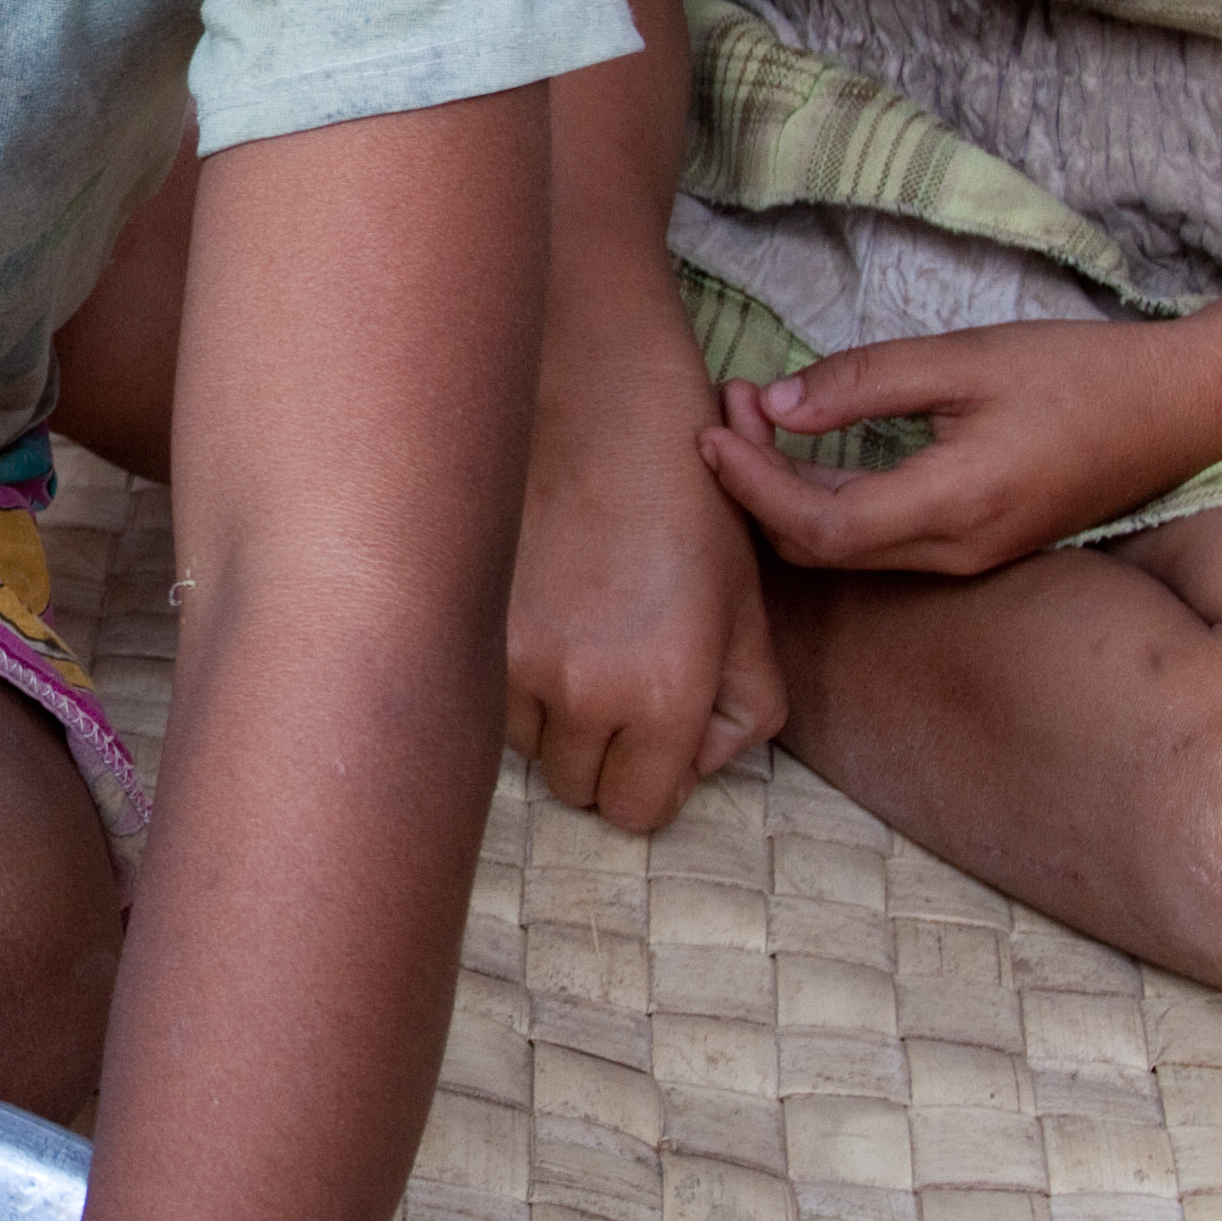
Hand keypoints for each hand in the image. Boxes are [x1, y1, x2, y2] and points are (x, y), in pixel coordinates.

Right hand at [508, 328, 784, 823]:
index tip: (657, 743)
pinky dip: (514, 679)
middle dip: (605, 755)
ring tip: (581, 639)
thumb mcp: (747, 607)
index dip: (653, 785)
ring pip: (530, 746)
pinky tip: (544, 614)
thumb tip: (694, 763)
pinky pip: (489, 696)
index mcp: (668, 691)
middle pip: (581, 790)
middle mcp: (587, 691)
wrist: (600, 409)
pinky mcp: (473, 627)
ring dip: (554, 717)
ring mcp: (518, 661)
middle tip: (622, 684)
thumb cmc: (689, 501)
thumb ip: (745, 706)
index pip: (639, 812)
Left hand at [700, 311, 1221, 575]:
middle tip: (727, 408)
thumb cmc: (1077, 374)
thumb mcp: (965, 358)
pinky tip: (807, 447)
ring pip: (846, 548)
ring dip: (788, 492)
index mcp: (953, 507)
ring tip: (754, 416)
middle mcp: (955, 553)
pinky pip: (880, 539)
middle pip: (819, 548)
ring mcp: (966, 558)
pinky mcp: (973, 547)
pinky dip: (830, 499)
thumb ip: (865, 381)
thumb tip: (776, 404)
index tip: (709, 429)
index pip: (817, 526)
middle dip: (756, 485)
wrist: (1171, 408)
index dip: (751, 485)